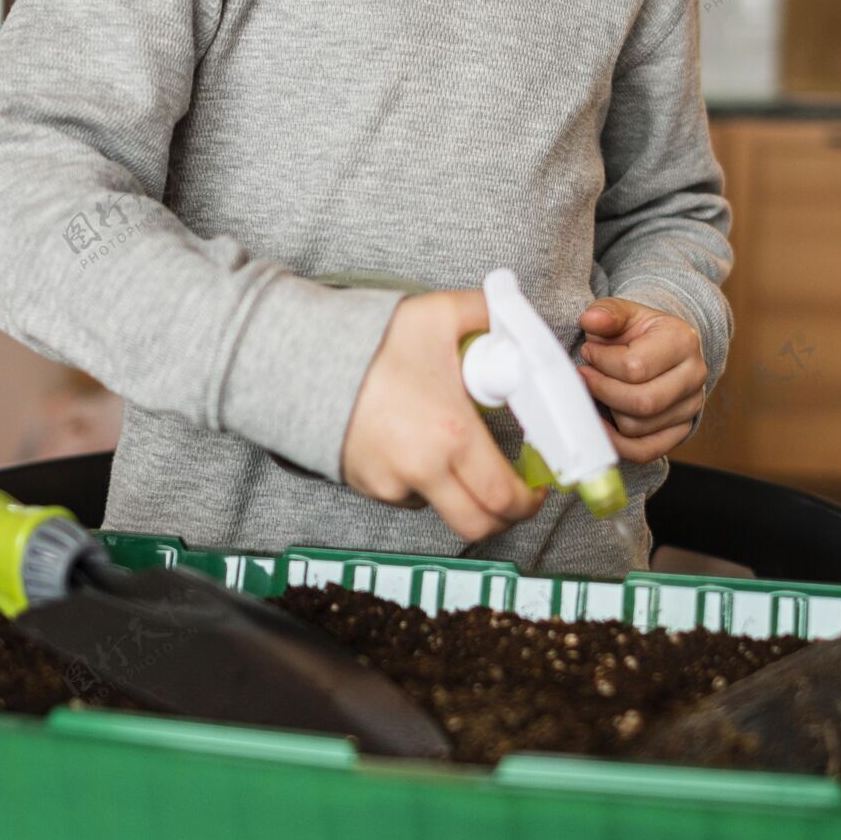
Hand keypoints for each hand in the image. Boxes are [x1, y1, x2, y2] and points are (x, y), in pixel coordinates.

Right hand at [341, 287, 548, 540]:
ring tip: (458, 454)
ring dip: (461, 494)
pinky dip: (424, 482)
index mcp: (451, 435)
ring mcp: (391, 484)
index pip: (504, 496)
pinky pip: (409, 496)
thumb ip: (490, 314)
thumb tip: (521, 320)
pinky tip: (418, 446)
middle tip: (514, 493)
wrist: (303, 359)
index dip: (530, 500)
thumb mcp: (440, 314)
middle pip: (478, 525)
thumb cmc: (371, 340)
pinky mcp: (368, 486)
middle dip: (506, 516)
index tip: (537, 486)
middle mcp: (422, 470)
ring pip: (443, 510)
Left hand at [576, 297, 707, 464]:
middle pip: (641, 402)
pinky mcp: (680, 431)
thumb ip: (607, 313)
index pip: (635, 367)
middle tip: (584, 375)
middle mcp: (694, 376)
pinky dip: (616, 443)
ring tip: (597, 388)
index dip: (602, 362)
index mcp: (683, 341)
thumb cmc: (638, 331)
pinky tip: (599, 422)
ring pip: (638, 427)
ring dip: (607, 410)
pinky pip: (645, 451)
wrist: (660, 347)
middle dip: (602, 390)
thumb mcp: (624, 313)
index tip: (589, 352)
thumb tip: (591, 319)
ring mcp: (691, 407)